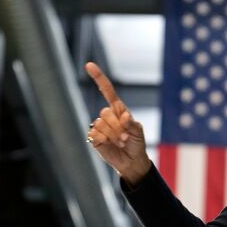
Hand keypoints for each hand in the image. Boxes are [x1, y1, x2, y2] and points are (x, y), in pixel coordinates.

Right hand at [85, 62, 149, 184]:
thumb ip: (131, 122)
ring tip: (121, 142)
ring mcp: (99, 126)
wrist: (132, 160)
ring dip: (114, 135)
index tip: (89, 65)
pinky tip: (111, 145)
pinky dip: (106, 140)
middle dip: (118, 126)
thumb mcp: (138, 131)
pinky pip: (95, 134)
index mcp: (118, 109)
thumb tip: (123, 116)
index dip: (98, 78)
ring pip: (101, 124)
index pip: (107, 90)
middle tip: (126, 137)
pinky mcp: (94, 137)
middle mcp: (107, 116)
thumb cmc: (136, 143)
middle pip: (105, 112)